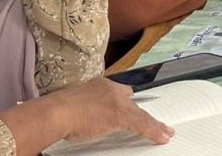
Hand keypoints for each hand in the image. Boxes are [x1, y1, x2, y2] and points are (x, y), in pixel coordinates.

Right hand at [51, 78, 173, 144]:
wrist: (57, 112)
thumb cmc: (57, 111)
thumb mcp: (73, 103)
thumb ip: (85, 107)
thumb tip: (86, 118)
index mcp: (100, 84)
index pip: (121, 92)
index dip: (127, 102)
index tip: (132, 107)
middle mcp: (112, 89)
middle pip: (133, 102)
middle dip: (140, 113)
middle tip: (154, 123)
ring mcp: (118, 102)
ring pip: (141, 114)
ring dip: (153, 125)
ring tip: (165, 132)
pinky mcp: (121, 115)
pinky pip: (143, 124)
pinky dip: (154, 131)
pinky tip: (162, 136)